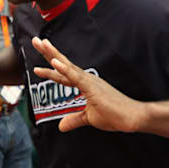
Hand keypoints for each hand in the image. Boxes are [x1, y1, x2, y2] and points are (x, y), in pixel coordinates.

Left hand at [31, 37, 145, 132]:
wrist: (133, 117)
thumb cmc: (116, 115)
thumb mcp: (89, 118)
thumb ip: (74, 120)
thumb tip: (61, 126)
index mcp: (85, 84)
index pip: (64, 74)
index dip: (50, 69)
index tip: (38, 64)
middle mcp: (86, 79)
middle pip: (63, 64)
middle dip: (48, 52)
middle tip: (35, 40)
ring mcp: (90, 81)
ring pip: (67, 66)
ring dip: (53, 55)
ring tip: (41, 44)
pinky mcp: (93, 88)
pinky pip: (76, 77)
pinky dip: (65, 69)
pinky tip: (54, 62)